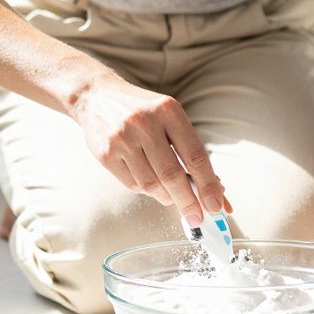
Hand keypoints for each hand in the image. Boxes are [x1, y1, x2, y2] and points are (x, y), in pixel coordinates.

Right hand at [68, 73, 228, 225]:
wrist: (97, 97)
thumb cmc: (144, 112)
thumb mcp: (170, 119)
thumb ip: (190, 150)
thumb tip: (216, 188)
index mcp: (168, 111)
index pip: (194, 155)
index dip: (208, 184)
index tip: (216, 206)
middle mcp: (144, 122)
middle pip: (172, 175)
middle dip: (188, 201)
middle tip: (197, 217)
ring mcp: (122, 139)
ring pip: (151, 184)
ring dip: (167, 197)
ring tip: (172, 197)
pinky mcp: (105, 154)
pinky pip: (132, 184)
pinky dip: (146, 190)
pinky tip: (151, 183)